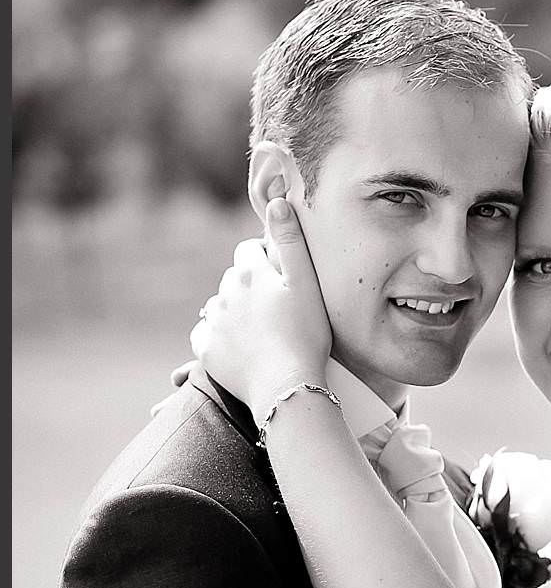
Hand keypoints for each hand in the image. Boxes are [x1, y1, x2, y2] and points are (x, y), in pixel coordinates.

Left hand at [189, 197, 333, 406]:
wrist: (287, 385)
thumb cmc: (306, 335)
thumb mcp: (307, 284)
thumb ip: (291, 241)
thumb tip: (277, 202)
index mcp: (249, 273)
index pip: (249, 249)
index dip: (267, 260)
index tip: (285, 279)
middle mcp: (224, 293)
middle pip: (234, 278)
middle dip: (251, 285)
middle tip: (279, 309)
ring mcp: (213, 322)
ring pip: (219, 305)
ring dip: (235, 311)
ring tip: (261, 330)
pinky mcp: (206, 350)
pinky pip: (206, 334)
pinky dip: (219, 336)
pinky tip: (239, 346)